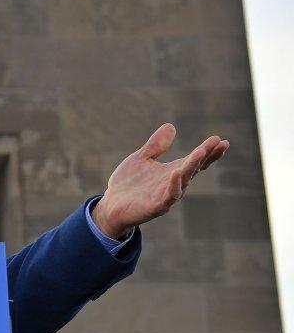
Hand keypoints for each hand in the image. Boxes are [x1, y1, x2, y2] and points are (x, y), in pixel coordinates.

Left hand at [92, 123, 228, 238]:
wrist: (111, 204)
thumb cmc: (128, 183)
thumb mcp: (142, 158)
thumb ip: (156, 145)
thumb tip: (171, 126)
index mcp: (172, 171)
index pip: (194, 160)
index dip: (208, 151)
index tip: (220, 140)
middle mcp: (174, 183)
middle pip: (193, 168)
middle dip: (205, 155)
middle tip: (218, 143)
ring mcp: (167, 195)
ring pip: (183, 180)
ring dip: (192, 166)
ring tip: (201, 151)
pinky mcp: (157, 206)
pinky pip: (168, 195)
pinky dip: (174, 185)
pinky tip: (176, 173)